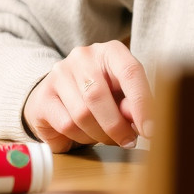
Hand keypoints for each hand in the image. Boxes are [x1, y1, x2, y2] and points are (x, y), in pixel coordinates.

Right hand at [22, 41, 152, 151]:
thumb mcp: (121, 97)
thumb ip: (131, 106)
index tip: (150, 130)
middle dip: (117, 126)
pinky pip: (67, 124)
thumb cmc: (100, 98)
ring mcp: (59, 74)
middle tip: (128, 142)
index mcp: (109, 52)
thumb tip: (141, 123)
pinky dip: (81, 137)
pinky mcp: (44, 96)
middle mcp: (82, 57)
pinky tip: (85, 135)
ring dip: (99, 135)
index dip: (142, 103)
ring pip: (82, 114)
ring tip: (106, 137)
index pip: (130, 72)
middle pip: (100, 96)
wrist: (59, 98)